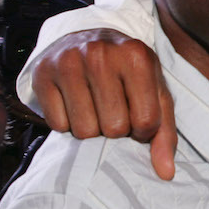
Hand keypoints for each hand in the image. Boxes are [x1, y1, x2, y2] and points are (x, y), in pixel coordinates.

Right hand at [33, 28, 175, 179]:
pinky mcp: (42, 74)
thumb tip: (165, 173)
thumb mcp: (155, 92)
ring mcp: (68, 62)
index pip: (146, 121)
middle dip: (117, 130)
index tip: (138, 116)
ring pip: (84, 131)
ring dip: (92, 129)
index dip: (144, 130)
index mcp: (137, 57)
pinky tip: (74, 104)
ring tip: (96, 108)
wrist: (88, 35)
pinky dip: (68, 123)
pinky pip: (57, 125)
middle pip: (113, 129)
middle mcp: (101, 55)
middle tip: (114, 111)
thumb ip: (165, 132)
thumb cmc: (128, 71)